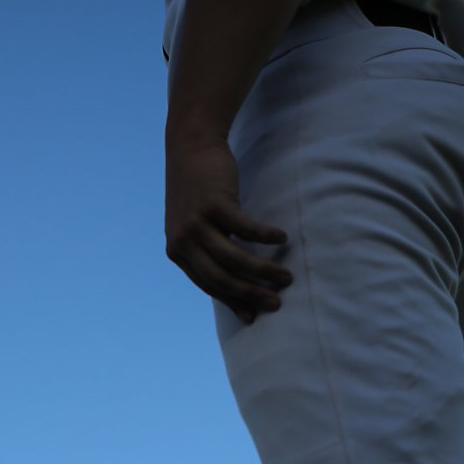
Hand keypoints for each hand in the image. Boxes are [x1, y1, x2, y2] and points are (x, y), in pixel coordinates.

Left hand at [165, 126, 289, 323]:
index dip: (232, 301)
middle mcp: (184, 241)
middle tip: (275, 302)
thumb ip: (207, 250)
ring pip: (233, 258)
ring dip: (262, 270)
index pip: (208, 285)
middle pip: (220, 277)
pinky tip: (282, 240)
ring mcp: (197, 223)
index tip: (253, 315)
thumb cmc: (199, 189)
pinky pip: (244, 228)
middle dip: (249, 294)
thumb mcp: (195, 224)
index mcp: (178, 252)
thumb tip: (234, 278)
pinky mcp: (214, 204)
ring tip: (285, 277)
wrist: (191, 147)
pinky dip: (264, 237)